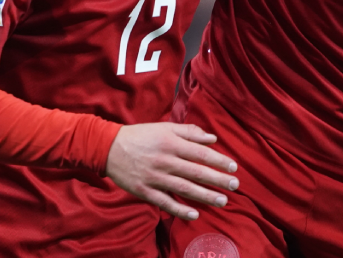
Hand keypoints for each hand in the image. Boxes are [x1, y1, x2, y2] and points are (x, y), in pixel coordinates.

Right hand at [105, 122, 239, 220]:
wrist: (108, 147)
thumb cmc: (140, 136)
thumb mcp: (164, 128)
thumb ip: (189, 132)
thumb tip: (212, 139)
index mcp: (170, 143)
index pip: (200, 153)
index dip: (218, 160)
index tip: (233, 167)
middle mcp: (164, 160)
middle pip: (195, 172)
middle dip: (217, 180)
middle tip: (235, 185)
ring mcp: (154, 177)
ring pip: (184, 188)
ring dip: (205, 196)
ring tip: (222, 201)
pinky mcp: (144, 191)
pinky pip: (164, 202)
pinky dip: (179, 210)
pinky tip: (194, 215)